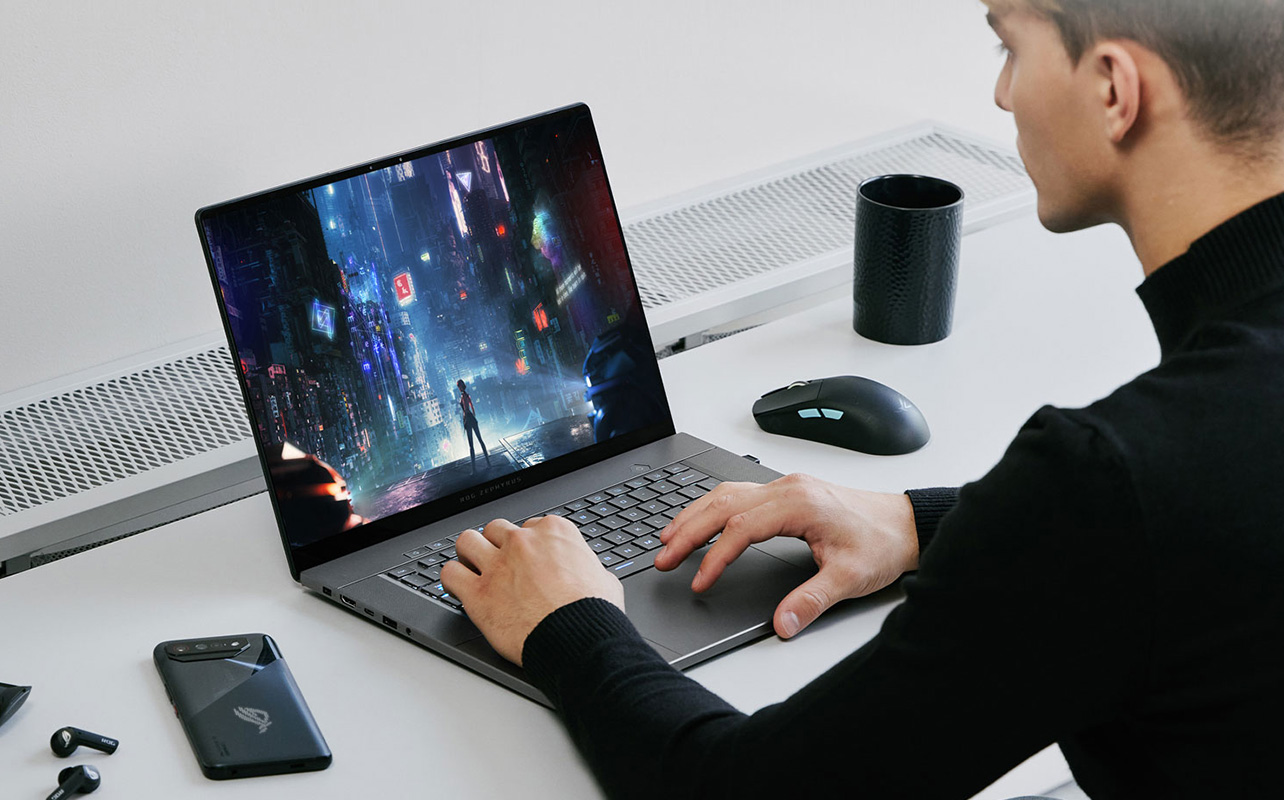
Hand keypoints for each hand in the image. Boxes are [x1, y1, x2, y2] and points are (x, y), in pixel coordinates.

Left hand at [442, 515, 624, 665]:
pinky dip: (452, 579)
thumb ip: (587, 567)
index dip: (530, 545)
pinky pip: (450, 574)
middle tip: (500, 563)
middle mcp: (522, 542)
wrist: (580, 640)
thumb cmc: (595, 613)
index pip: (531, 526)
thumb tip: (588, 573)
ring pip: (467, 541)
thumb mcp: (604, 578)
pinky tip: (459, 586)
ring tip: (472, 567)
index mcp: (554, 532)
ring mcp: (497, 566)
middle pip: (496, 529)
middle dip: (497, 544)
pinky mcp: (478, 594)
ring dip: (469, 553)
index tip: (529, 559)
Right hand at [655, 474, 917, 638]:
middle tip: (662, 558)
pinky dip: (712, 507)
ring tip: (668, 538)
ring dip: (695, 514)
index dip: (715, 556)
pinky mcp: (788, 492)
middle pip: (723, 505)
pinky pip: (739, 492)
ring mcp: (786, 487)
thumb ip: (812, 601)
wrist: (906, 524)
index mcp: (799, 504)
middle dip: (688, 531)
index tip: (699, 581)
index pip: (741, 528)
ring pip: (727, 494)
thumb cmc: (881, 544)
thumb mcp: (850, 578)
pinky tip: (700, 519)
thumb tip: (783, 623)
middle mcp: (787, 489)